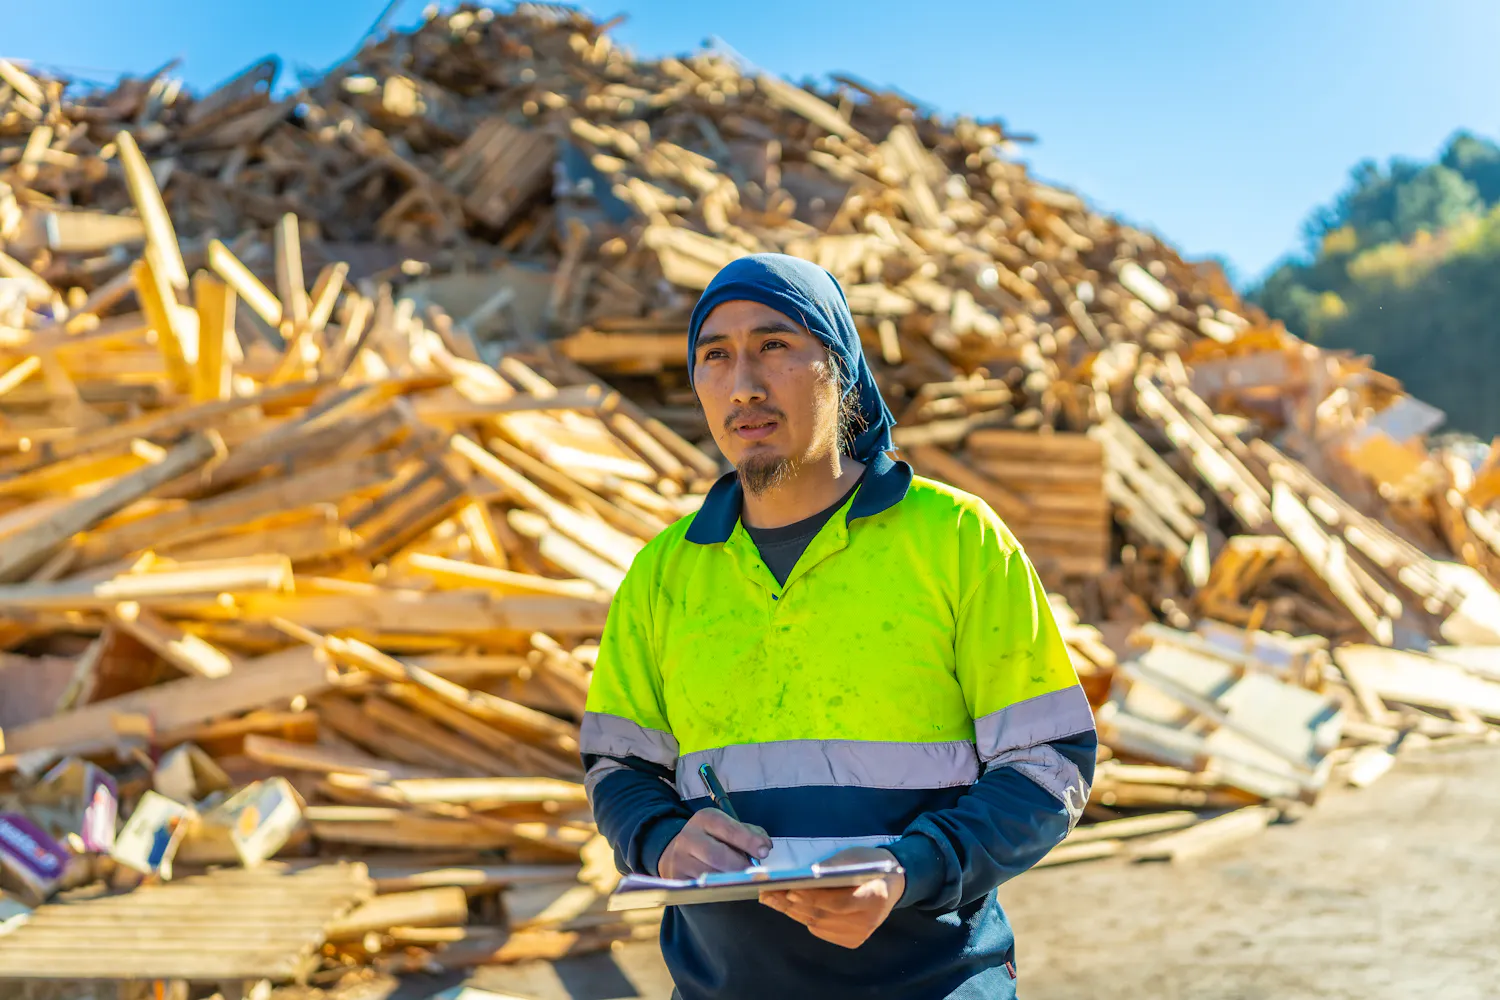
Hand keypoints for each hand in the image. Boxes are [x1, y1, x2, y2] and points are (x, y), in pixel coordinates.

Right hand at [657, 808, 771, 878]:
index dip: (748, 840)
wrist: (678, 852)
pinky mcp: (677, 879)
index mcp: (705, 818)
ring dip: (729, 880)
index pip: (728, 829)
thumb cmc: (713, 840)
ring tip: (743, 881)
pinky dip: (718, 889)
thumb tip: (765, 846)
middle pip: (716, 854)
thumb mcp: (729, 829)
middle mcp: (688, 836)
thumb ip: (751, 834)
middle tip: (755, 873)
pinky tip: (727, 889)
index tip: (765, 851)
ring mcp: (679, 859)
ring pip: (709, 875)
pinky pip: (701, 888)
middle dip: (739, 865)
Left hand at [759, 846, 904, 948]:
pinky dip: (804, 918)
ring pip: (818, 925)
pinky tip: (789, 907)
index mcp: (874, 896)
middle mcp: (868, 920)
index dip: (813, 898)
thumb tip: (800, 877)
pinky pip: (821, 931)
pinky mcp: (853, 941)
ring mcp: (861, 934)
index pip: (838, 902)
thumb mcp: (853, 857)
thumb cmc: (869, 865)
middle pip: (824, 915)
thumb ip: (830, 868)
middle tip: (768, 893)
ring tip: (771, 899)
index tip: (789, 889)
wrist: (891, 884)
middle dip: (792, 904)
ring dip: (792, 911)